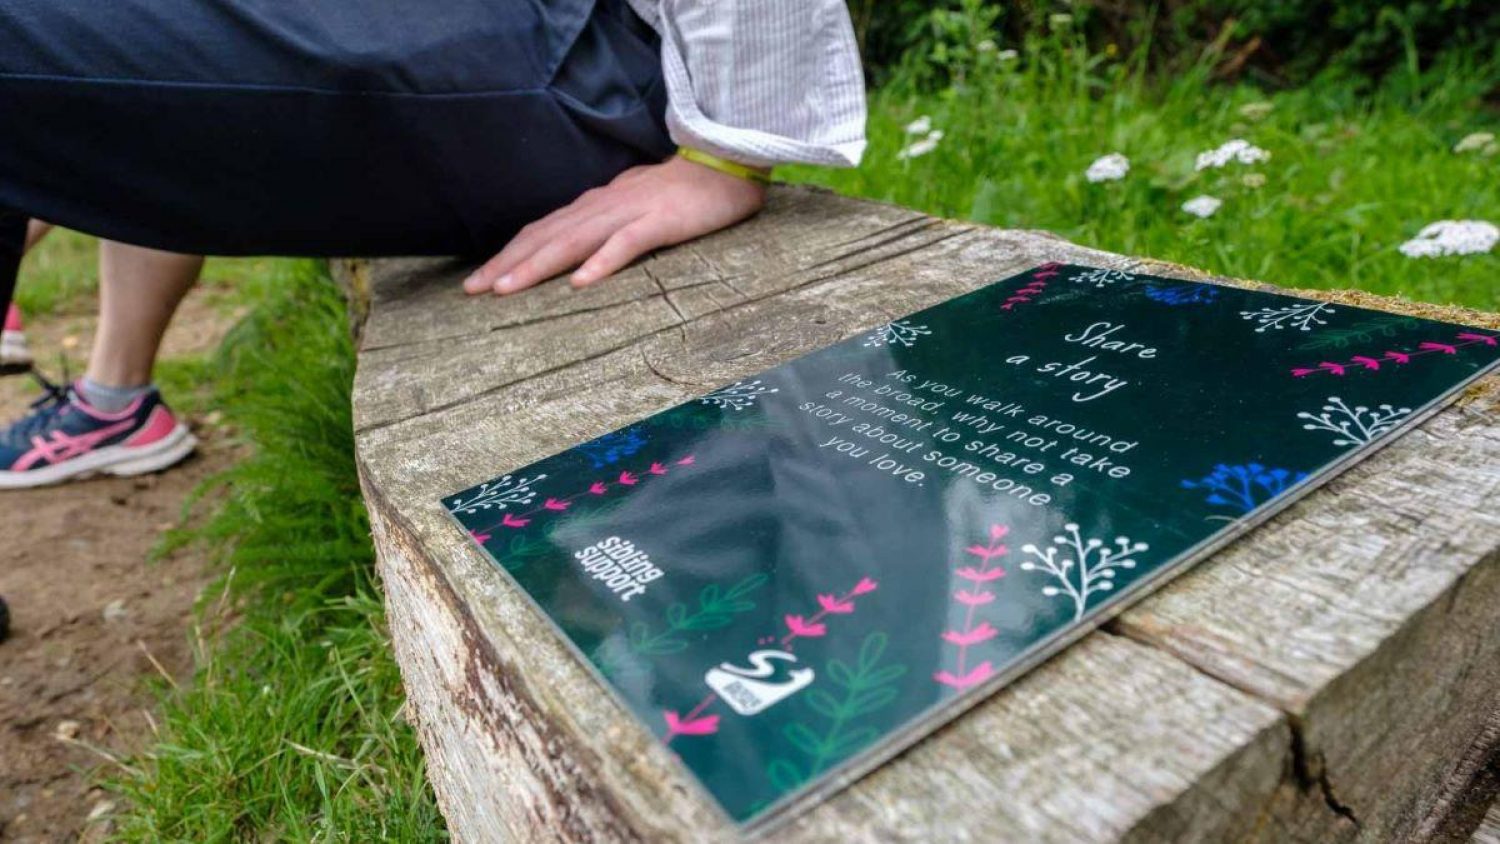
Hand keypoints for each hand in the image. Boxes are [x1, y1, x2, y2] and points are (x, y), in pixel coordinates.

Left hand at [463, 155, 766, 295]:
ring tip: (506, 290)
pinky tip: (579, 284)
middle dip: (507, 264)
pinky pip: (625, 244)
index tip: (478, 282)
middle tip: (472, 291)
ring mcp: (629, 212)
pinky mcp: (659, 221)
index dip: (508, 255)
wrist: (725, 164)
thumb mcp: (631, 207)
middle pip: (546, 237)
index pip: (542, 231)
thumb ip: (603, 226)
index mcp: (594, 206)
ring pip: (573, 241)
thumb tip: (576, 252)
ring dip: (537, 265)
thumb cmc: (681, 193)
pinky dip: (601, 263)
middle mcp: (602, 206)